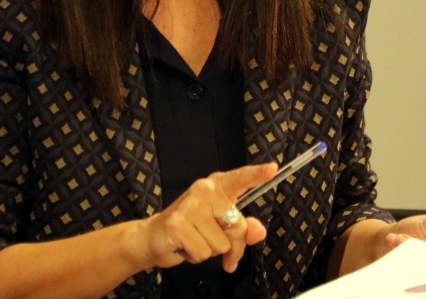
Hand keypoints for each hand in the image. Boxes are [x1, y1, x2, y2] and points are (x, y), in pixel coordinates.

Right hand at [144, 162, 276, 272]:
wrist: (153, 237)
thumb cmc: (190, 230)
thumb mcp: (219, 228)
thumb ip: (242, 230)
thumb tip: (259, 231)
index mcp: (217, 188)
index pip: (240, 179)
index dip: (257, 174)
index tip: (272, 168)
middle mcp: (204, 191)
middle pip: (237, 226)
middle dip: (231, 245)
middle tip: (213, 244)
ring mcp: (190, 206)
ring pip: (221, 244)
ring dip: (209, 251)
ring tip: (194, 241)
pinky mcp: (178, 224)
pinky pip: (203, 252)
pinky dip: (195, 257)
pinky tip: (185, 246)